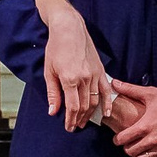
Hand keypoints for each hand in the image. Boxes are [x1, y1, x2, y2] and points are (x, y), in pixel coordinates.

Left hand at [41, 7, 112, 130]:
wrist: (69, 29)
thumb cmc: (56, 48)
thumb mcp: (49, 71)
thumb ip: (53, 93)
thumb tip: (53, 111)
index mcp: (70, 79)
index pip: (73, 107)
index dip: (71, 120)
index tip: (69, 127)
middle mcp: (84, 78)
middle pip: (84, 106)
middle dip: (79, 119)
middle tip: (75, 127)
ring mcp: (94, 74)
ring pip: (94, 100)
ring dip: (90, 114)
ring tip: (84, 121)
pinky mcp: (100, 70)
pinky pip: (106, 90)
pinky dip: (107, 102)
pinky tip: (106, 113)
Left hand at [109, 82, 156, 156]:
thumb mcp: (151, 94)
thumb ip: (130, 90)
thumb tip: (114, 83)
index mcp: (145, 126)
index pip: (122, 139)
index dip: (117, 139)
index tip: (118, 138)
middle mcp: (154, 140)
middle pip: (130, 152)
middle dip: (127, 148)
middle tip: (129, 144)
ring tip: (140, 151)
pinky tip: (152, 156)